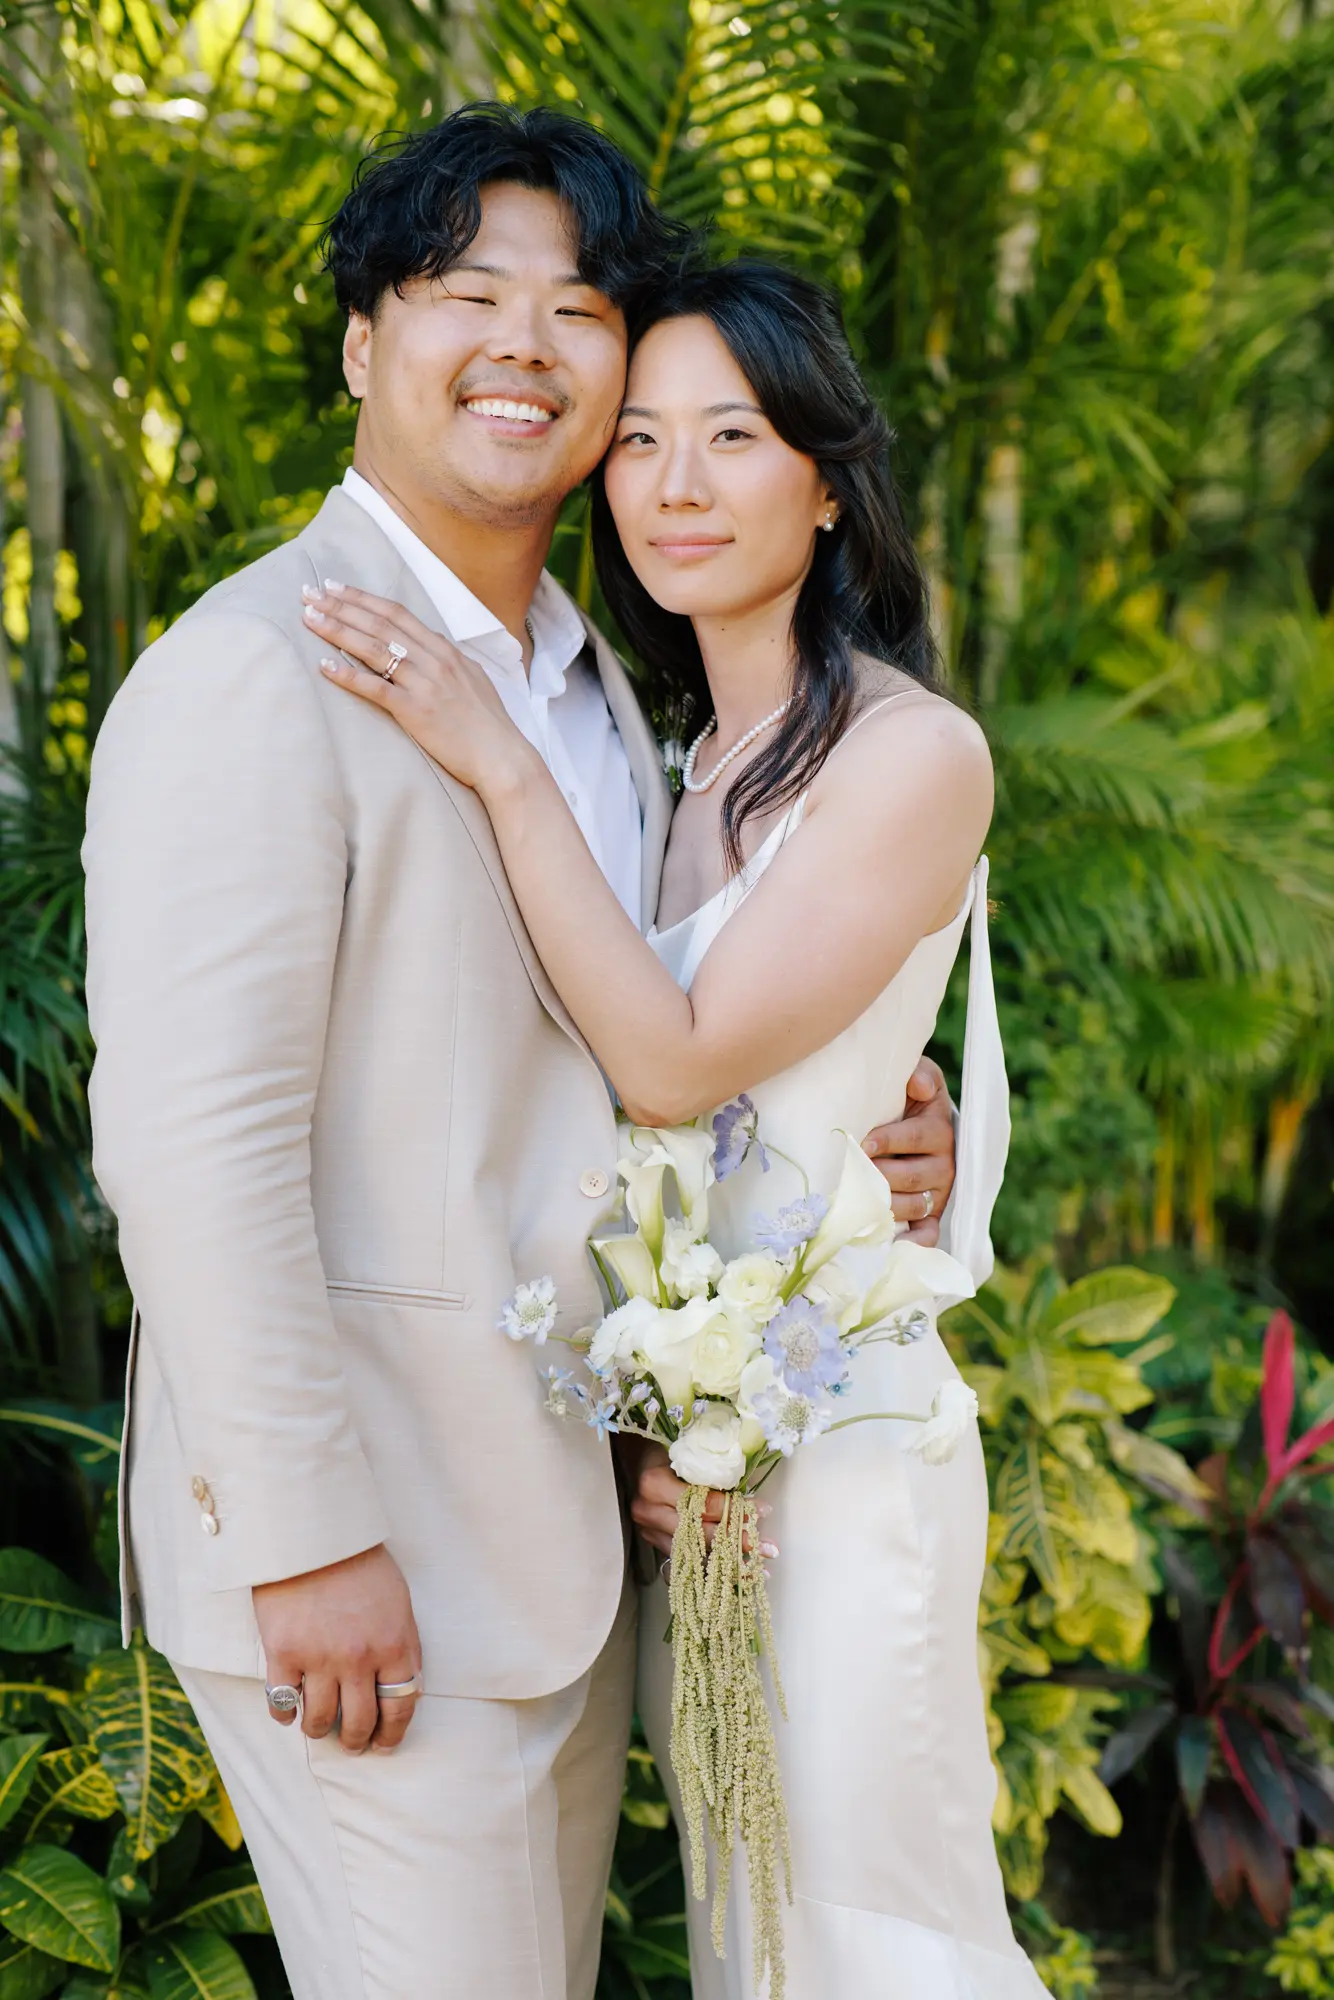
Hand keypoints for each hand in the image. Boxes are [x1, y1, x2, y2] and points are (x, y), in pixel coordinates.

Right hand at [253, 1543, 421, 1755]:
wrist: (314, 1534)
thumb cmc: (359, 1562)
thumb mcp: (397, 1602)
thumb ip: (402, 1645)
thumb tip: (405, 1688)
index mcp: (394, 1644)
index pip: (400, 1707)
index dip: (392, 1734)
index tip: (384, 1744)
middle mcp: (359, 1658)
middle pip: (359, 1722)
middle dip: (356, 1741)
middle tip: (352, 1745)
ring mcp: (319, 1658)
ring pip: (319, 1720)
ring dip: (319, 1730)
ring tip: (317, 1728)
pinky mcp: (283, 1653)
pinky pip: (281, 1703)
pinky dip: (285, 1713)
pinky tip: (288, 1710)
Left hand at [301, 581, 532, 794]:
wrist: (502, 755)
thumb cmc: (487, 723)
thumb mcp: (471, 679)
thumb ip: (445, 660)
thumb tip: (426, 646)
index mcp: (444, 650)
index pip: (397, 614)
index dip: (363, 599)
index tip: (335, 588)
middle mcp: (433, 660)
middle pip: (379, 624)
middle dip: (341, 606)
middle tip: (309, 594)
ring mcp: (424, 684)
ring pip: (373, 649)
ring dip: (337, 630)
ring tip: (310, 619)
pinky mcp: (416, 711)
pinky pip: (375, 688)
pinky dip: (348, 675)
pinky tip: (324, 666)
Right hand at [624, 1440, 773, 1563]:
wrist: (634, 1458)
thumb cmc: (665, 1449)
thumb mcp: (688, 1452)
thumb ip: (713, 1473)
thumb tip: (752, 1493)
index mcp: (654, 1484)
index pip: (702, 1504)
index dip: (734, 1509)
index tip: (763, 1511)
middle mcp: (648, 1511)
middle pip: (699, 1532)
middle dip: (736, 1541)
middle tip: (768, 1549)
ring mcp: (648, 1530)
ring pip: (694, 1549)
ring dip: (727, 1558)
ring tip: (755, 1567)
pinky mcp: (653, 1541)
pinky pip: (686, 1555)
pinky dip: (711, 1561)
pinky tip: (732, 1570)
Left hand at [862, 1055, 955, 1245]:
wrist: (919, 1121)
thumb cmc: (908, 1098)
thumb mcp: (918, 1077)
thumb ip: (920, 1075)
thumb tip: (918, 1086)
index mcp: (940, 1130)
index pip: (916, 1137)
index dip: (888, 1141)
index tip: (864, 1144)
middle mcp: (945, 1164)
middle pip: (911, 1176)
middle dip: (879, 1176)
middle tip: (852, 1175)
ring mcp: (939, 1192)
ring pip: (913, 1205)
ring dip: (885, 1206)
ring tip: (857, 1202)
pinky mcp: (932, 1213)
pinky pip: (929, 1232)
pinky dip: (915, 1242)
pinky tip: (896, 1246)